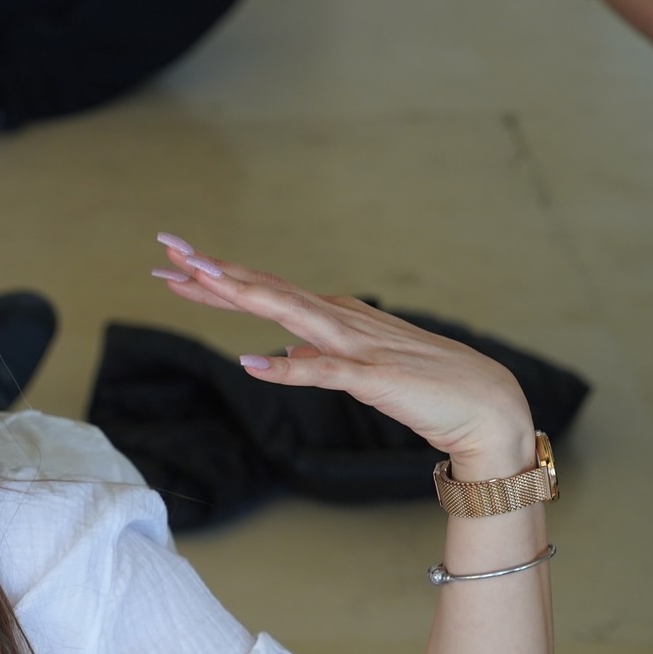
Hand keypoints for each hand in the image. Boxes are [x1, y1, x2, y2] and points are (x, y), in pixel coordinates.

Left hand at [150, 235, 535, 477]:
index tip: (174, 262)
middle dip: (213, 272)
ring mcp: (355, 345)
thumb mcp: (353, 369)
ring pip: (289, 313)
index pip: (264, 290)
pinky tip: (255, 363)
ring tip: (200, 279)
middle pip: (265, 290)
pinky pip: (324, 373)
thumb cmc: (422, 385)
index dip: (216, 277)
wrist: (484, 404)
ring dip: (243, 296)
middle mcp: (339, 319)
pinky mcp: (372, 378)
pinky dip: (289, 367)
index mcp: (332, 316)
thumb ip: (314, 359)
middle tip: (168, 250)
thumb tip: (278, 355)